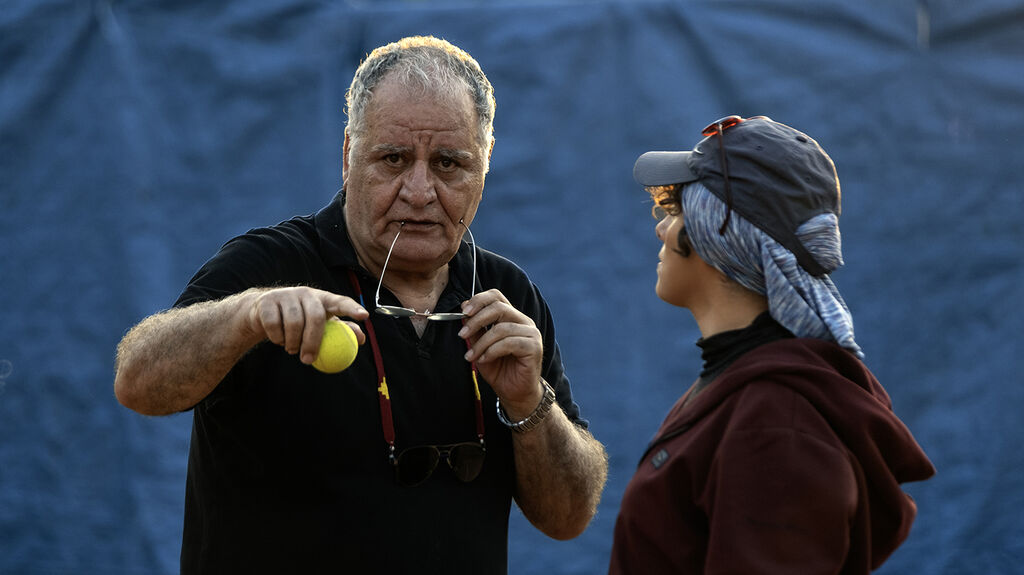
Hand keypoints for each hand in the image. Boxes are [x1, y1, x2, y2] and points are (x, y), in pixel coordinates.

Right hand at [246, 286, 367, 364]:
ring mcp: (286, 295)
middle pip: (316, 316)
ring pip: (294, 323)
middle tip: (308, 360)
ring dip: (292, 343)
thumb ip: (341, 330)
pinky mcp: (268, 302)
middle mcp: (306, 293)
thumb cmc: (299, 321)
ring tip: (292, 349)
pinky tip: (279, 340)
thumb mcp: (320, 325)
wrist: (262, 314)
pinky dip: (277, 338)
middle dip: (313, 341)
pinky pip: (274, 325)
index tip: (364, 316)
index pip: (340, 301)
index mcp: (322, 298)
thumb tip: (361, 340)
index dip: (352, 308)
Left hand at [458, 289, 543, 417]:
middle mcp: (523, 322)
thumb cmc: (500, 370)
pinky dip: (492, 351)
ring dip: (481, 342)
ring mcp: (531, 333)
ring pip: (501, 328)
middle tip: (462, 334)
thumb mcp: (481, 347)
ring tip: (471, 356)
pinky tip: (484, 359)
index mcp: (512, 317)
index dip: (479, 300)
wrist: (515, 393)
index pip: (497, 297)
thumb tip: (464, 312)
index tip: (463, 311)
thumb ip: (475, 330)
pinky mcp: (534, 347)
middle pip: (499, 307)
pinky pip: (508, 343)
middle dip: (476, 320)